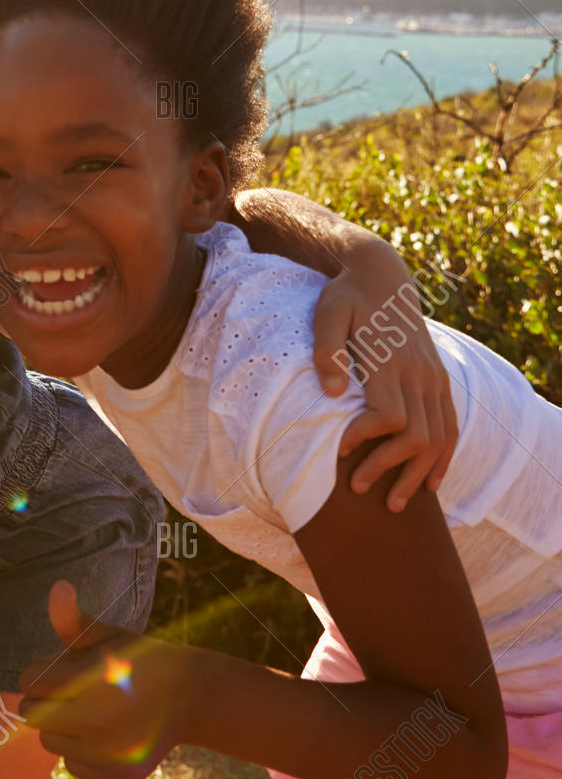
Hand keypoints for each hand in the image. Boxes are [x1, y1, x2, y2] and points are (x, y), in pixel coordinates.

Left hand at [18, 582, 190, 778]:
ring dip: (60, 728)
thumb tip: (56, 587)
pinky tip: (105, 734)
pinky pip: (74, 766)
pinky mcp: (119, 774)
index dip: (40, 673)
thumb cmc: (141, 659)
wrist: (191, 696)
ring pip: (50, 743)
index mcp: (91, 680)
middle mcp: (98, 720)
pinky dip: (82, 752)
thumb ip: (74, 621)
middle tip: (70, 692)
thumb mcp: (109, 635)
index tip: (59, 671)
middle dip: (44, 701)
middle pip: (32, 715)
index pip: (29, 682)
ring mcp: (109, 752)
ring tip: (88, 712)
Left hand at [311, 265, 457, 509]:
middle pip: (416, 435)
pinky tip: (432, 483)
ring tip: (395, 502)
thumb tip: (332, 393)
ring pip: (439, 437)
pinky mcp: (440, 380)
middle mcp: (420, 374)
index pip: (390, 417)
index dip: (366, 440)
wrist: (382, 276)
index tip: (340, 451)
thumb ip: (328, 352)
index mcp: (391, 362)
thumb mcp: (327, 314)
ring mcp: (434, 378)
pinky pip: (450, 425)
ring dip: (419, 473)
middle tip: (359, 490)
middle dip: (389, 468)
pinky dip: (444, 457)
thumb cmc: (346, 296)